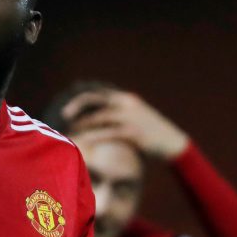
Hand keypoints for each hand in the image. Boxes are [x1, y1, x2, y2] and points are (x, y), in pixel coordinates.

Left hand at [61, 89, 188, 160]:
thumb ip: (118, 115)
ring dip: (83, 123)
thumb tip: (98, 119)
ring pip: (101, 116)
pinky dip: (95, 136)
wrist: (173, 144)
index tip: (67, 105)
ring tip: (70, 132)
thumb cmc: (150, 134)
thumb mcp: (135, 118)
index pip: (98, 92)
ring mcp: (131, 117)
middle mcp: (127, 104)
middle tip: (63, 115)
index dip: (81, 98)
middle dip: (77, 105)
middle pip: (96, 99)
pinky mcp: (135, 133)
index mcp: (125, 99)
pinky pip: (110, 132)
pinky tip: (84, 142)